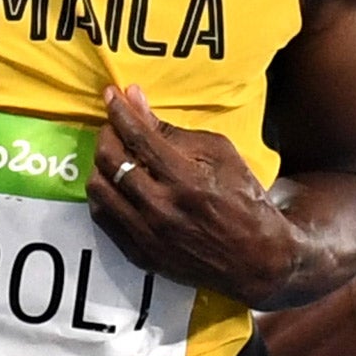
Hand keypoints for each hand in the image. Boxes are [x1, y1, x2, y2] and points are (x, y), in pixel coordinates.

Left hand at [86, 85, 291, 305]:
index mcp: (188, 181)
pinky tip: (117, 184)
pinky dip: (105, 194)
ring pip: (99, 190)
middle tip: (114, 125)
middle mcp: (163, 210)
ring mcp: (148, 236)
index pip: (138, 138)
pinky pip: (103, 218)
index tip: (112, 96)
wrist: (256, 260)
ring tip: (115, 155)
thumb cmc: (244, 200)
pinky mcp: (141, 254)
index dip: (120, 111)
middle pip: (111, 162)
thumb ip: (174, 131)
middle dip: (107, 133)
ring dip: (101, 165)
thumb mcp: (221, 154)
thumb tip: (137, 102)